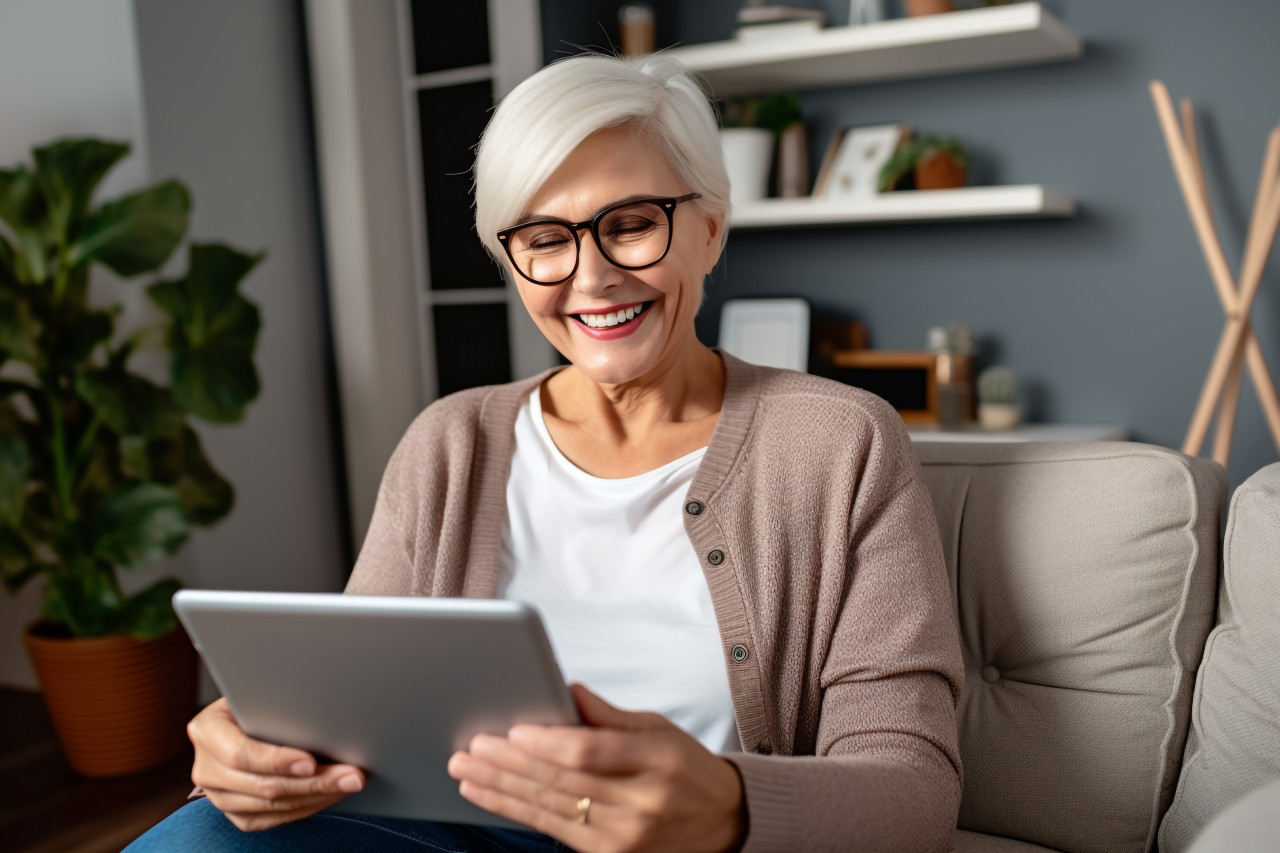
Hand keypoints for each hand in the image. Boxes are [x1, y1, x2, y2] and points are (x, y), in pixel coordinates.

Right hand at [187, 697, 365, 831]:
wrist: (246, 717)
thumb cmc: (259, 699)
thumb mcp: (260, 692)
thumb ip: (278, 704)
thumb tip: (323, 711)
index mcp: (207, 730)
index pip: (240, 754)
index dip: (276, 761)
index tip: (311, 762)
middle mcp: (206, 767)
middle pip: (261, 786)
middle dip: (313, 782)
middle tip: (351, 775)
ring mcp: (219, 794)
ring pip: (270, 806)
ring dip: (316, 796)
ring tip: (349, 783)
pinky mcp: (236, 812)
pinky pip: (271, 819)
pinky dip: (305, 808)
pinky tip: (330, 795)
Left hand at [448, 684, 746, 852]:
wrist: (721, 821)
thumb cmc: (685, 768)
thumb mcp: (660, 730)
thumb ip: (612, 715)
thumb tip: (569, 690)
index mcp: (658, 761)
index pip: (592, 751)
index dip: (548, 742)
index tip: (512, 729)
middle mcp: (642, 804)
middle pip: (564, 781)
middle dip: (511, 764)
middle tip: (473, 747)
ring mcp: (625, 837)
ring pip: (551, 808)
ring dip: (502, 788)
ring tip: (467, 770)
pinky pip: (554, 831)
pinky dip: (517, 812)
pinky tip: (490, 796)